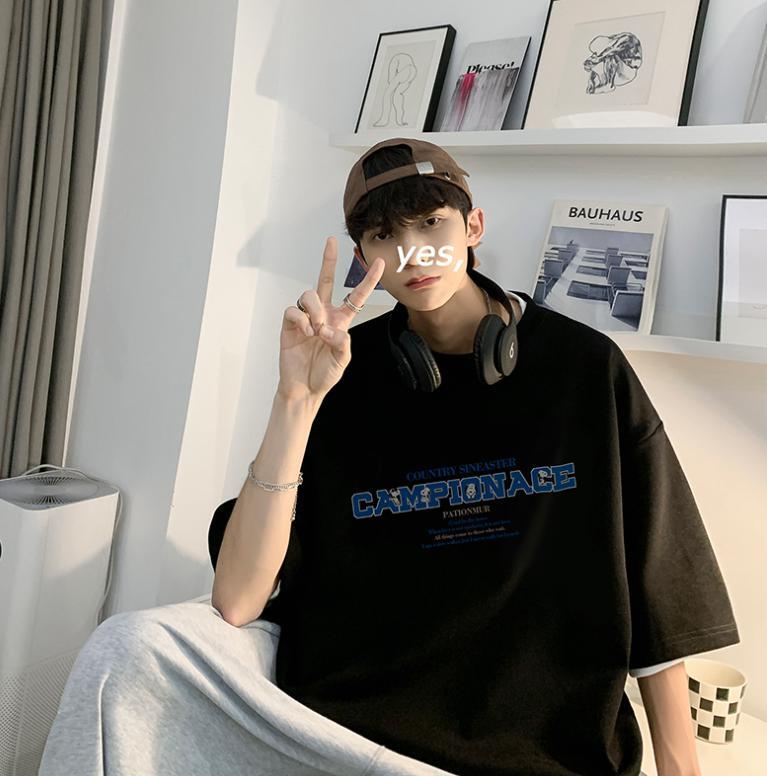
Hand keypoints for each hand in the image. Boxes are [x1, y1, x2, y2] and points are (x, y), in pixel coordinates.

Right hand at [277, 236, 383, 403]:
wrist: (304, 388)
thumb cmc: (323, 374)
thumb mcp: (342, 359)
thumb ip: (342, 342)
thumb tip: (328, 327)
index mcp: (340, 320)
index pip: (355, 296)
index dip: (368, 280)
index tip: (380, 264)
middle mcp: (323, 314)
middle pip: (326, 281)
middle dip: (328, 260)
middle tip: (331, 241)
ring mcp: (305, 317)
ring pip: (310, 295)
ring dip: (316, 311)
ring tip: (316, 330)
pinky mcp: (290, 324)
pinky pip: (294, 310)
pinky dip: (302, 320)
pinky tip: (306, 333)